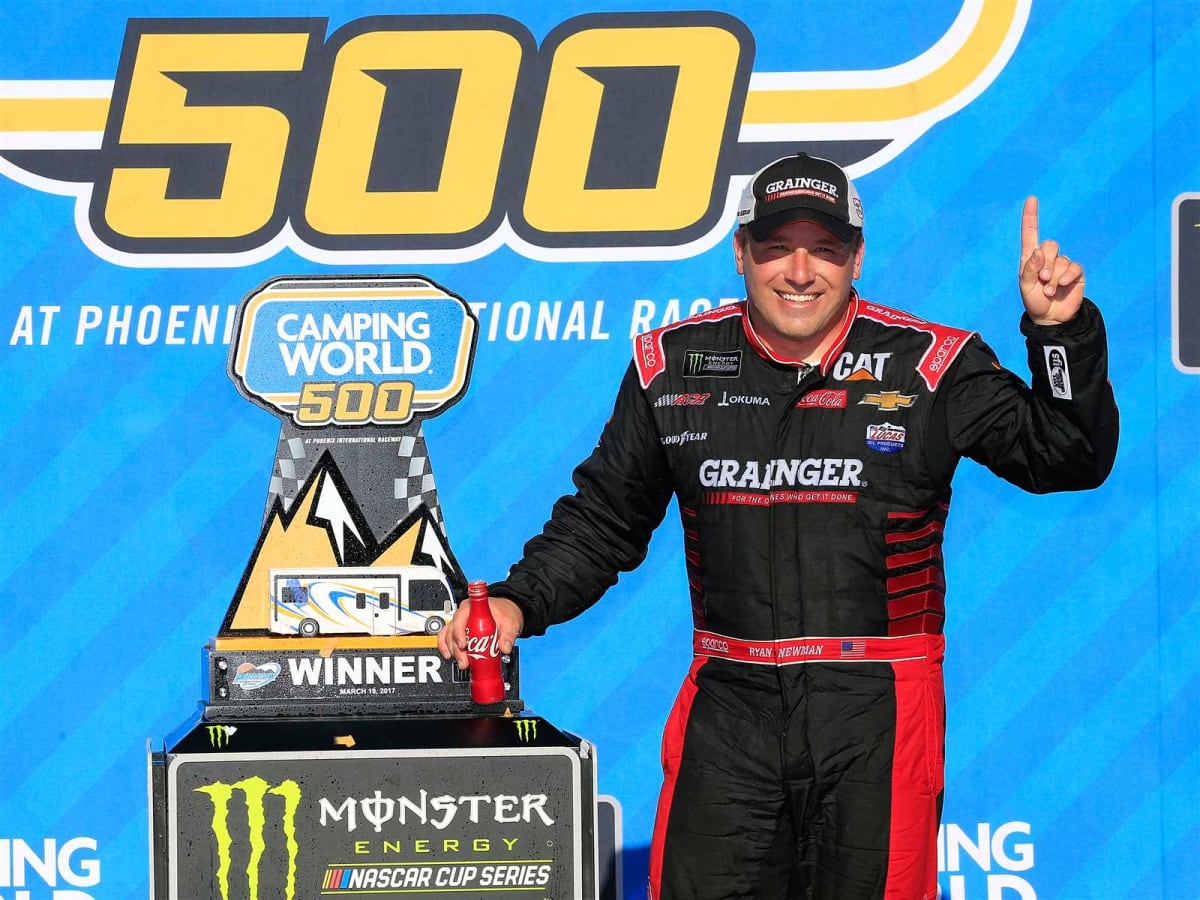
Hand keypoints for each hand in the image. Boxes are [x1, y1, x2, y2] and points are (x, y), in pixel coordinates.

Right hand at [437, 592, 524, 669]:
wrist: (506, 612)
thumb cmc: (504, 613)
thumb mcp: (510, 623)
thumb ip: (508, 635)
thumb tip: (505, 648)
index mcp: (474, 607)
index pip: (460, 617)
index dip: (459, 632)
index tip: (463, 645)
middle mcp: (463, 614)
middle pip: (453, 630)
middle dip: (457, 648)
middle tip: (465, 661)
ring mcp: (460, 622)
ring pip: (448, 636)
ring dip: (453, 651)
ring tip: (462, 663)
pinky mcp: (459, 630)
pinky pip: (446, 637)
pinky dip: (446, 647)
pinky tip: (449, 656)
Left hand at [1019, 196, 1084, 324]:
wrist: (1050, 317)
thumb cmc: (1033, 301)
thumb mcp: (1026, 286)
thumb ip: (1030, 268)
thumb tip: (1038, 250)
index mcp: (1031, 258)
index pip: (1030, 233)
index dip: (1031, 217)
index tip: (1032, 199)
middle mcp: (1047, 258)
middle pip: (1050, 245)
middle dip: (1046, 264)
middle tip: (1042, 280)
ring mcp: (1062, 265)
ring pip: (1062, 259)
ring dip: (1054, 277)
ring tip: (1048, 290)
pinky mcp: (1075, 273)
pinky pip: (1074, 267)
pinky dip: (1066, 277)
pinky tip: (1061, 287)